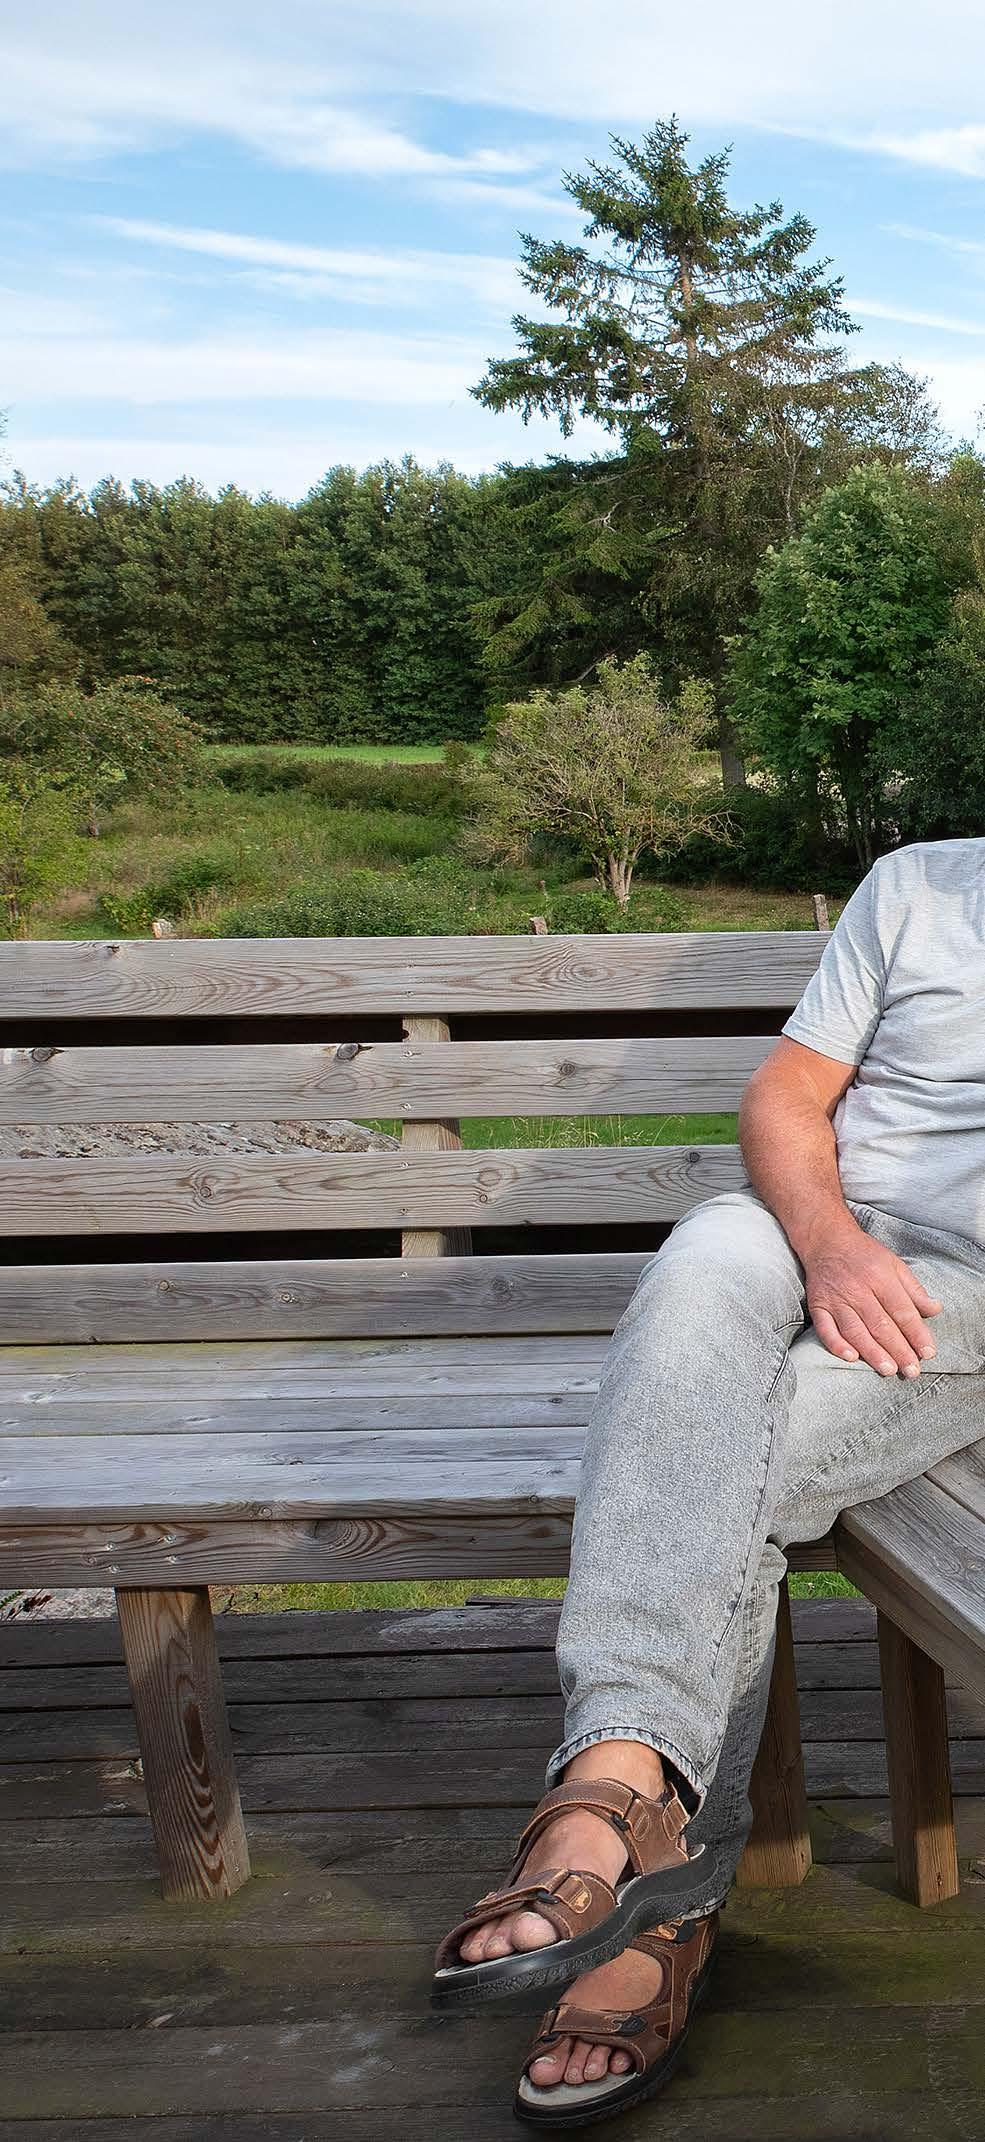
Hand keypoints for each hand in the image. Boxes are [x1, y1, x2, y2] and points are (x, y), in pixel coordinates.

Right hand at [804, 1221, 941, 1377]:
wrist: (827, 1240)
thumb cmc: (864, 1254)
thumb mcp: (895, 1265)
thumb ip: (914, 1290)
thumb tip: (935, 1310)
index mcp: (880, 1277)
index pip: (902, 1311)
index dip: (916, 1334)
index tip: (928, 1353)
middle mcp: (858, 1289)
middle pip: (881, 1325)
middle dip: (899, 1350)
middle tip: (912, 1371)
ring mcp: (836, 1299)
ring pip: (855, 1330)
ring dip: (872, 1352)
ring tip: (888, 1370)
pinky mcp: (818, 1305)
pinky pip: (825, 1329)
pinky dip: (836, 1344)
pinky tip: (850, 1358)